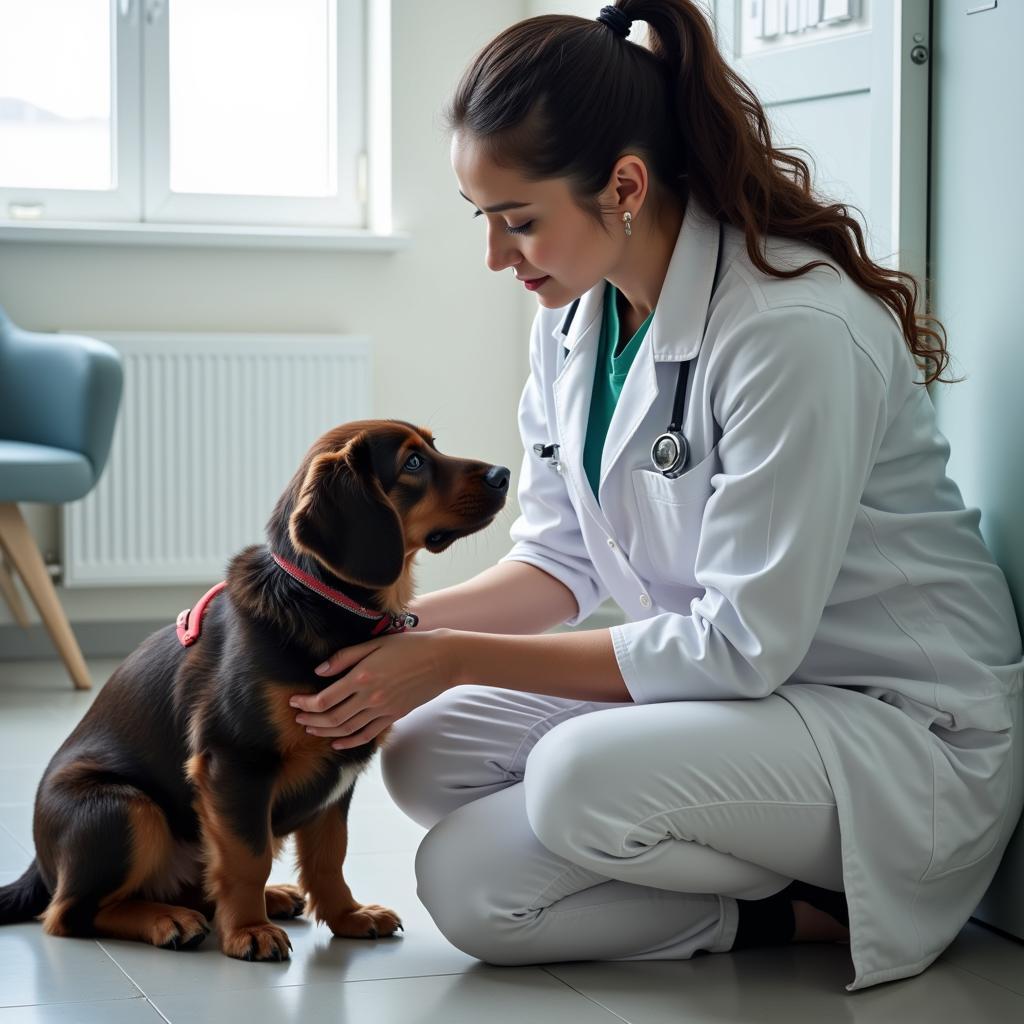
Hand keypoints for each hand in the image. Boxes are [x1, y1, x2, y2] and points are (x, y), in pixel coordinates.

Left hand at [290, 629, 460, 748]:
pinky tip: (338, 742)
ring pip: (347, 729)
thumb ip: (345, 658)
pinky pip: (367, 735)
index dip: (305, 704)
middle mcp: (370, 698)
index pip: (324, 699)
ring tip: (311, 730)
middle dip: (310, 720)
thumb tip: (319, 671)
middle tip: (297, 718)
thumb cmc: (409, 646)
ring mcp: (382, 710)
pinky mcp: (394, 716)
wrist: (443, 659)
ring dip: (325, 732)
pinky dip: (350, 742)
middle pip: (332, 718)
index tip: (294, 702)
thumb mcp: (375, 644)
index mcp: (362, 677)